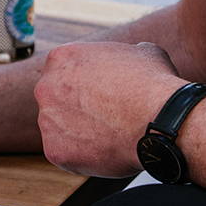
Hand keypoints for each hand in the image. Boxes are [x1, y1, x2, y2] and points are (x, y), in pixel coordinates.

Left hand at [34, 41, 182, 176]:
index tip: (100, 93)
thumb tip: (130, 59)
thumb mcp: (143, 51)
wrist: (159, 121)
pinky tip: (105, 149)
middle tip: (104, 115)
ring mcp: (48, 121)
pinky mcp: (54, 150)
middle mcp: (46, 87)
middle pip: (56, 99)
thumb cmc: (152, 85)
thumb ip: (122, 54)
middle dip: (77, 107)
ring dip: (79, 131)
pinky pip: (65, 153)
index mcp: (62, 58)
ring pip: (59, 128)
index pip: (64, 72)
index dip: (85, 83)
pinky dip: (82, 154)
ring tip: (109, 134)